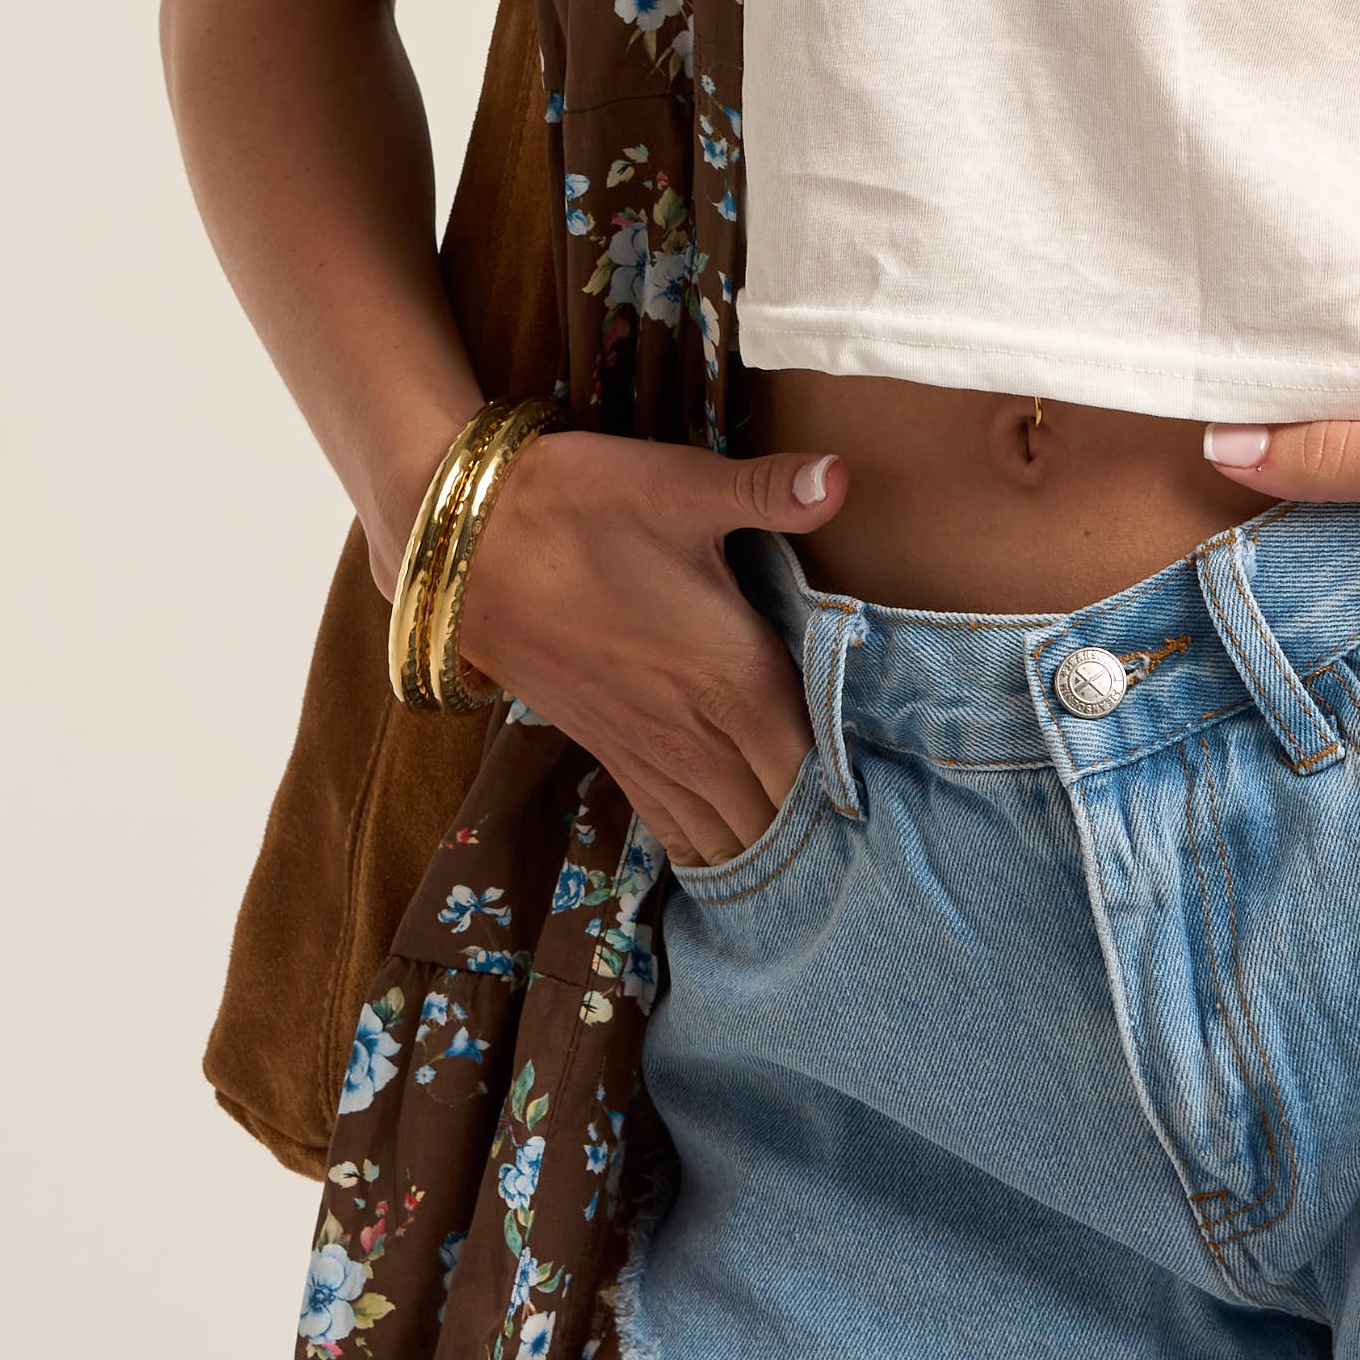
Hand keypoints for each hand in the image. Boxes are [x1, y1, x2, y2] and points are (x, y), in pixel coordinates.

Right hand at [448, 430, 850, 869]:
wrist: (465, 543)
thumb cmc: (582, 506)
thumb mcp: (683, 485)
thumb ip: (770, 492)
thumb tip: (844, 476)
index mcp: (733, 675)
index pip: (812, 765)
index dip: (853, 798)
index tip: (894, 818)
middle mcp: (693, 728)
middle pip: (773, 813)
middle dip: (819, 841)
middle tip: (872, 866)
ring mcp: (644, 746)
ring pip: (721, 829)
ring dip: (764, 854)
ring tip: (814, 884)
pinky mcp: (604, 747)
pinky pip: (667, 822)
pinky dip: (703, 847)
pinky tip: (724, 864)